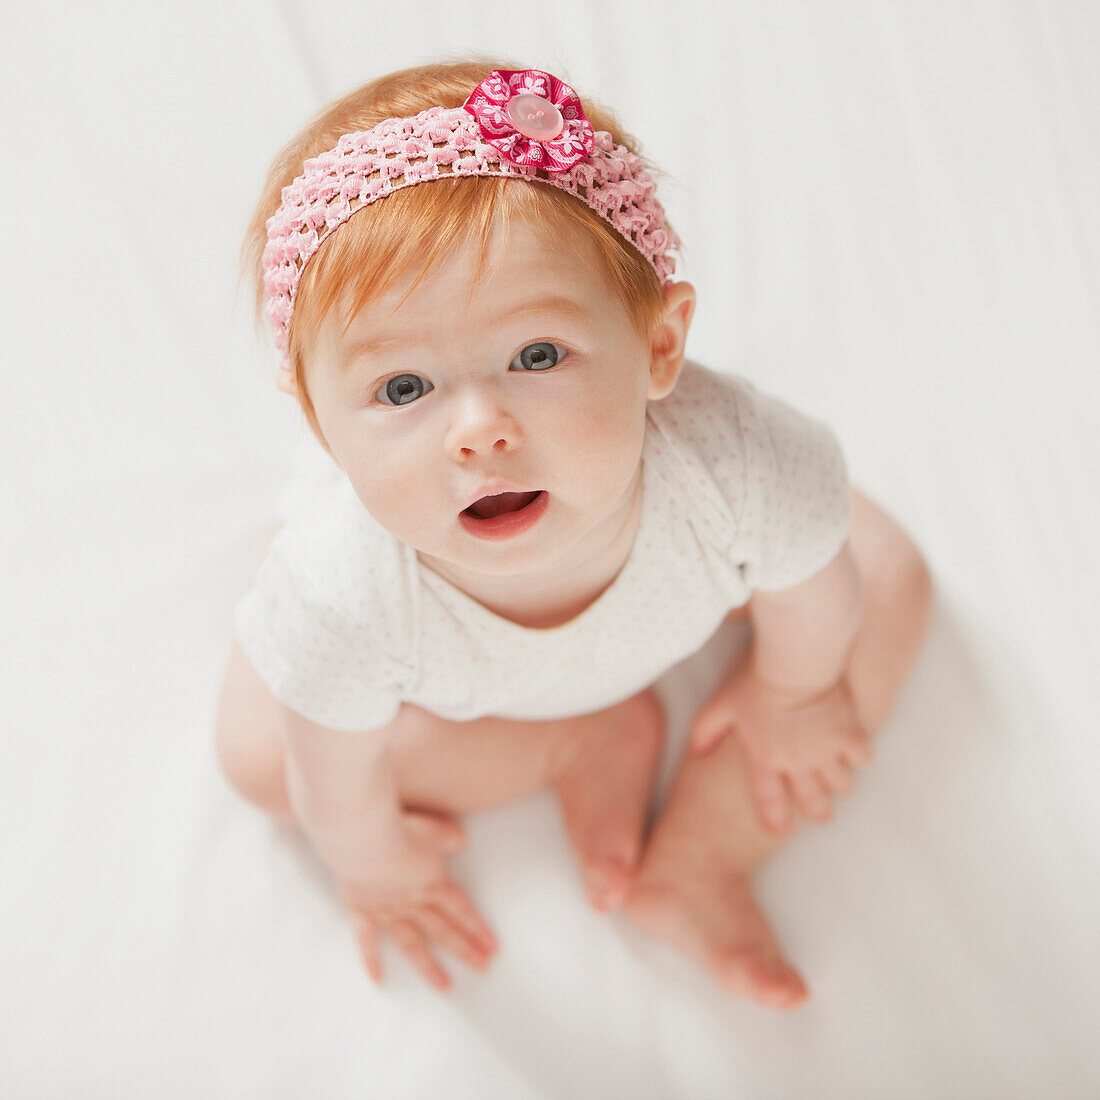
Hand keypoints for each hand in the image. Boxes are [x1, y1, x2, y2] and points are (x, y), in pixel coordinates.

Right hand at [335, 809, 498, 991]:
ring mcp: (388, 911)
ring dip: (429, 967)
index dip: (478, 928)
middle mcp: (413, 903)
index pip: (461, 910)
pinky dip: (372, 962)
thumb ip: (451, 837)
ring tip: (444, 986)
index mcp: (433, 884)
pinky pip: (367, 942)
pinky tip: (379, 980)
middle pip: (443, 931)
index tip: (492, 948)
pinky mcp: (362, 912)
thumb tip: (461, 842)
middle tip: (482, 968)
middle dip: (464, 950)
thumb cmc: (402, 832)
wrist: (365, 841)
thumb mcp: (437, 828)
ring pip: (412, 944)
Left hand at [689, 650, 870, 834]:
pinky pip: (862, 758)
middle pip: (811, 798)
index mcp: (766, 756)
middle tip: (823, 817)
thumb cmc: (756, 683)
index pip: (767, 796)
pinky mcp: (849, 736)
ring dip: (839, 784)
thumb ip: (706, 729)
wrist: (796, 666)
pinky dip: (860, 756)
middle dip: (818, 811)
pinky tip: (858, 752)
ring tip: (839, 782)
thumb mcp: (723, 704)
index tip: (779, 833)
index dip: (774, 817)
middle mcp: (797, 762)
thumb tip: (695, 752)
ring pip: (840, 783)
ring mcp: (826, 751)